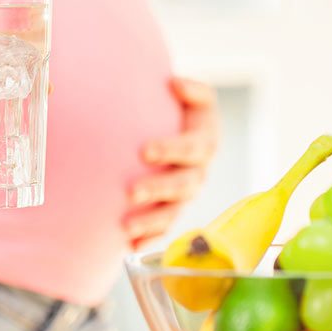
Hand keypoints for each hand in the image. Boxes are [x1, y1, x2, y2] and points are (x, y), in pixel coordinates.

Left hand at [124, 78, 219, 246]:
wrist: (176, 127)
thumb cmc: (182, 108)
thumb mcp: (194, 96)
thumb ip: (192, 90)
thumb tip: (175, 83)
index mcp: (205, 141)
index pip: (192, 147)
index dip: (171, 150)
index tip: (144, 152)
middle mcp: (199, 171)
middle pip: (184, 185)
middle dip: (159, 189)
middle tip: (131, 192)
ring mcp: (186, 195)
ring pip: (174, 212)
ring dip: (152, 221)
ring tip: (126, 228)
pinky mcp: (173, 210)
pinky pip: (164, 229)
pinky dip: (149, 238)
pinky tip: (130, 247)